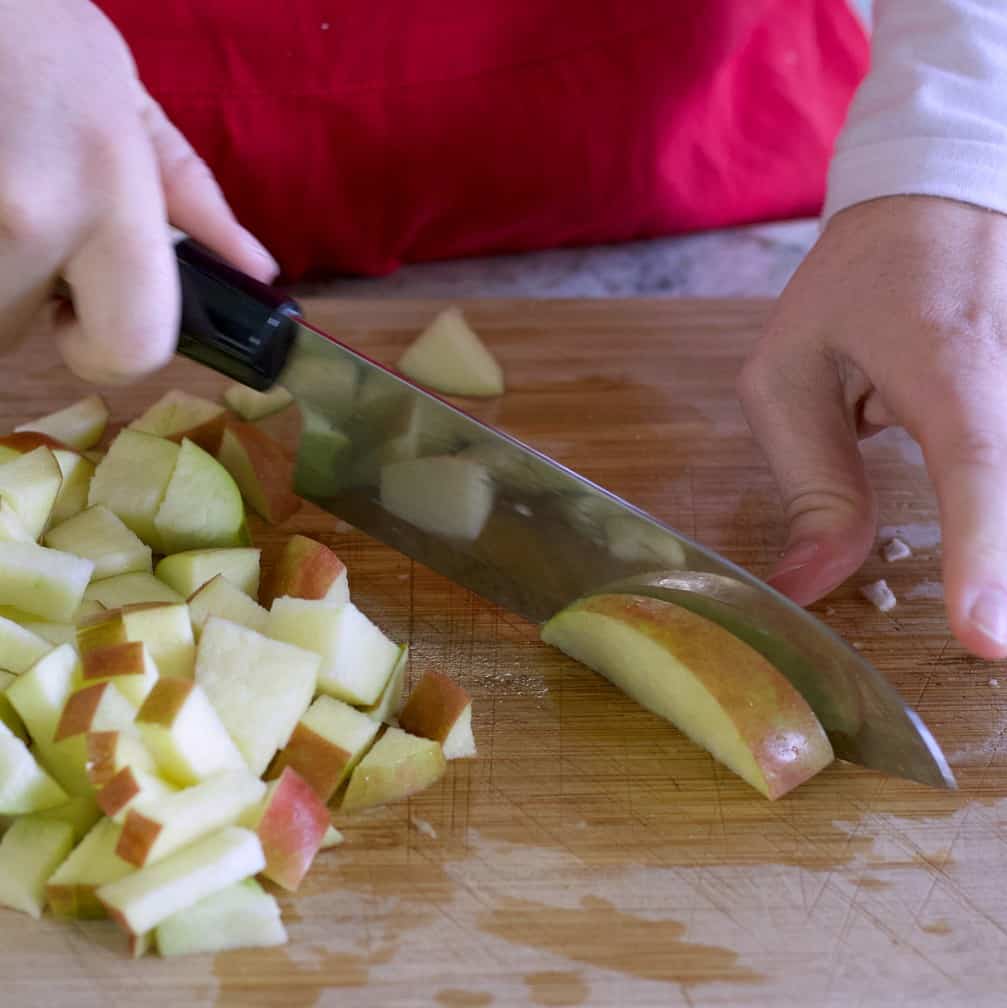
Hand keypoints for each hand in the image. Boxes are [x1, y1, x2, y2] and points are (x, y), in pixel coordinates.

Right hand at [0, 0, 275, 382]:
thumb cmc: (27, 25)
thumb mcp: (125, 100)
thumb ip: (190, 198)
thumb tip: (256, 271)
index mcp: (106, 192)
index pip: (132, 348)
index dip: (109, 354)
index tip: (80, 320)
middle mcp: (24, 217)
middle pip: (14, 336)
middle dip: (17, 299)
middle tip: (16, 228)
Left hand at [738, 195, 1006, 658]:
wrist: (936, 209)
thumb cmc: (850, 290)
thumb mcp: (789, 376)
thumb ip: (809, 486)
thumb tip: (805, 587)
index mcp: (946, 359)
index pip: (975, 461)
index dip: (983, 552)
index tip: (987, 637)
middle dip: (999, 568)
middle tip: (980, 639)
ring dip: (995, 542)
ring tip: (979, 603)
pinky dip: (997, 522)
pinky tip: (987, 566)